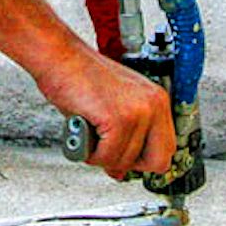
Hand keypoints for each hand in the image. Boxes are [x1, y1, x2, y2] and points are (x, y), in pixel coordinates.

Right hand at [35, 46, 174, 179]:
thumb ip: (125, 135)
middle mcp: (153, 105)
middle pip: (157, 161)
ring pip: (126, 161)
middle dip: (129, 164)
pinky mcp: (117, 119)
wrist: (58, 56)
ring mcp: (137, 112)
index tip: (127, 160)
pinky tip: (82, 135)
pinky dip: (90, 153)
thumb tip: (121, 170)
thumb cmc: (79, 75)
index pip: (167, 148)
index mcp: (156, 99)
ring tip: (88, 137)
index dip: (144, 160)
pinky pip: (106, 156)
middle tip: (107, 154)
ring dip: (102, 157)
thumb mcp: (113, 104)